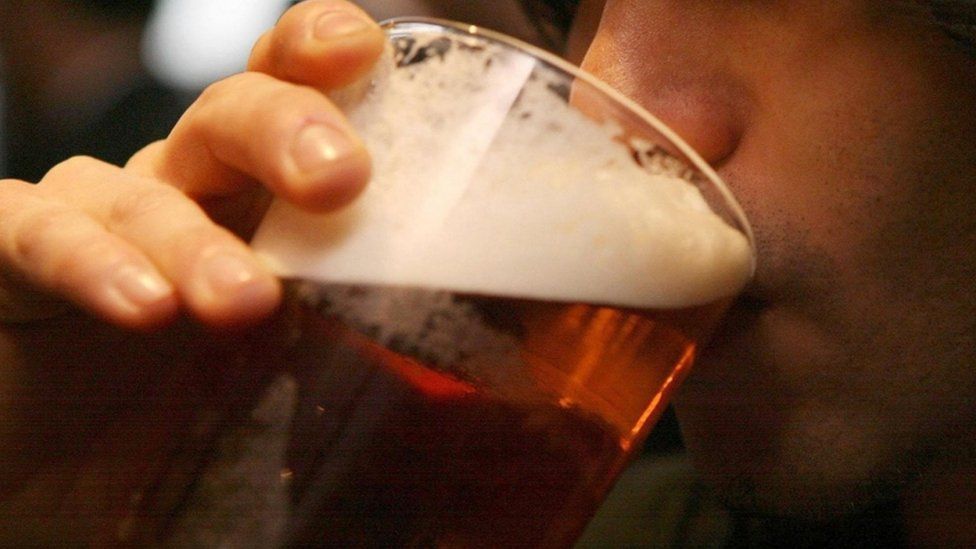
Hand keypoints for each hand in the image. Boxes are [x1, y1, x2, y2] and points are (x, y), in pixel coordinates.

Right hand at [0, 2, 387, 541]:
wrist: (65, 476)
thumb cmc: (196, 419)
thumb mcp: (308, 375)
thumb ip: (386, 348)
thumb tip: (513, 356)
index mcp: (260, 205)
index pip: (293, 99)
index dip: (320, 60)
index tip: (364, 52)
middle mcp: (183, 194)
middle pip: (228, 117)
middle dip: (284, 129)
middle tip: (338, 182)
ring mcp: (96, 219)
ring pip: (142, 186)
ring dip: (195, 238)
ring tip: (244, 302)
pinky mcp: (8, 257)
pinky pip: (33, 231)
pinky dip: (86, 260)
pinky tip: (139, 306)